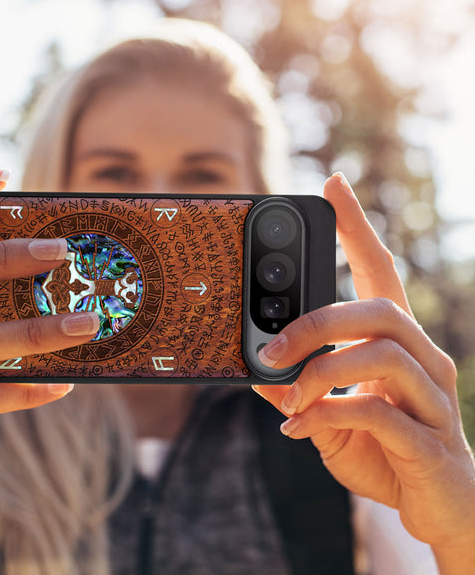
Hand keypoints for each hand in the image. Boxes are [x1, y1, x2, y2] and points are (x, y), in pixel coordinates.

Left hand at [253, 173, 474, 566]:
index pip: (380, 270)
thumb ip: (297, 390)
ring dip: (320, 372)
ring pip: (382, 354)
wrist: (439, 510)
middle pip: (379, 309)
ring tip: (287, 397)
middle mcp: (424, 359)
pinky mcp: (432, 441)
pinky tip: (299, 429)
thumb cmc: (384, 451)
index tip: (333, 184)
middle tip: (270, 347)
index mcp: (397, 343)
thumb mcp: (328, 415)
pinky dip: (328, 415)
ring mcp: (434, 398)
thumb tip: (255, 369)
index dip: (357, 227)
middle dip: (316, 322)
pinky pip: (379, 413)